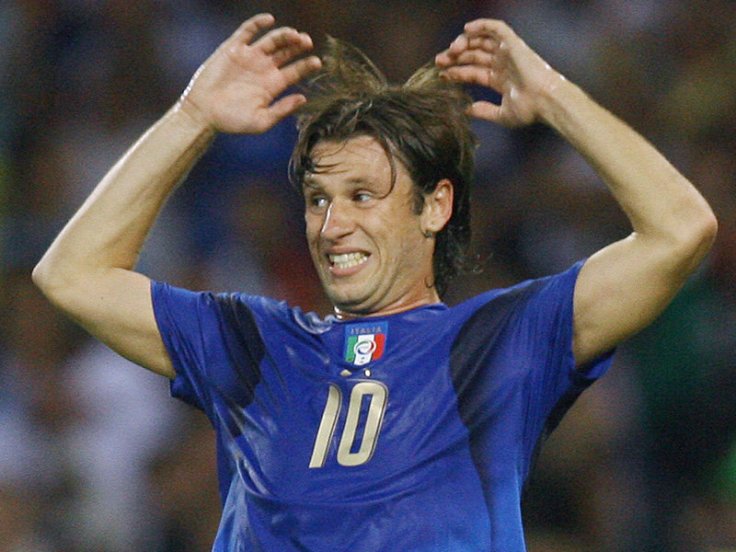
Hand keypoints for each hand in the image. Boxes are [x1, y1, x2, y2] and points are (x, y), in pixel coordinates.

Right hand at [178, 13, 321, 133]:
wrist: (203, 113)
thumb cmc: (232, 121)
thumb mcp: (261, 121)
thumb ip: (282, 110)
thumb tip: (303, 98)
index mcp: (273, 85)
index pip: (295, 71)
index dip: (306, 65)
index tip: (317, 62)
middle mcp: (264, 69)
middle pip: (287, 52)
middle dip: (298, 45)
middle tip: (307, 42)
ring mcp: (249, 57)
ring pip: (272, 40)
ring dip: (284, 35)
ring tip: (294, 34)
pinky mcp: (233, 48)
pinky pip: (247, 31)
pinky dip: (258, 23)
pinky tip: (270, 20)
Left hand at [435, 19, 564, 127]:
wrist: (545, 101)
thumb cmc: (529, 110)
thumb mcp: (502, 114)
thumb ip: (485, 111)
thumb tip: (467, 110)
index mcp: (500, 79)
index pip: (472, 72)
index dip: (456, 72)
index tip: (441, 75)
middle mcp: (502, 64)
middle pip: (473, 55)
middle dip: (455, 57)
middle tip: (439, 61)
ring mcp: (507, 53)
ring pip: (481, 41)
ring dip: (464, 42)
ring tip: (451, 50)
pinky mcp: (513, 44)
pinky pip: (496, 28)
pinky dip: (482, 25)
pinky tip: (467, 29)